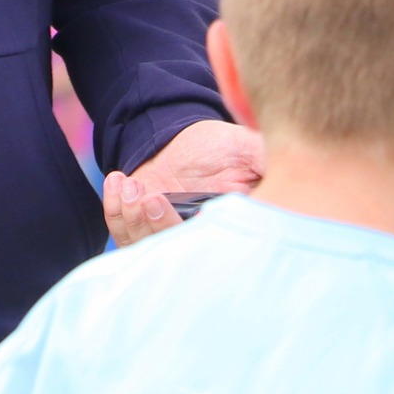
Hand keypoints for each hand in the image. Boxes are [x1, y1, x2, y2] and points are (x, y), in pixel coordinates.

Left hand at [103, 119, 264, 246]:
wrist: (186, 136)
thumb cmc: (223, 146)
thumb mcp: (249, 150)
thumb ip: (266, 164)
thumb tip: (280, 180)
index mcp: (224, 231)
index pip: (211, 251)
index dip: (199, 240)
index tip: (196, 215)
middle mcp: (193, 241)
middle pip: (172, 256)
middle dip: (159, 227)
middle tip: (153, 198)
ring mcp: (165, 236)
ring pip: (143, 247)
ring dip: (132, 217)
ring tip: (131, 185)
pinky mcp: (139, 226)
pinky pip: (120, 230)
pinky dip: (114, 210)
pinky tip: (118, 181)